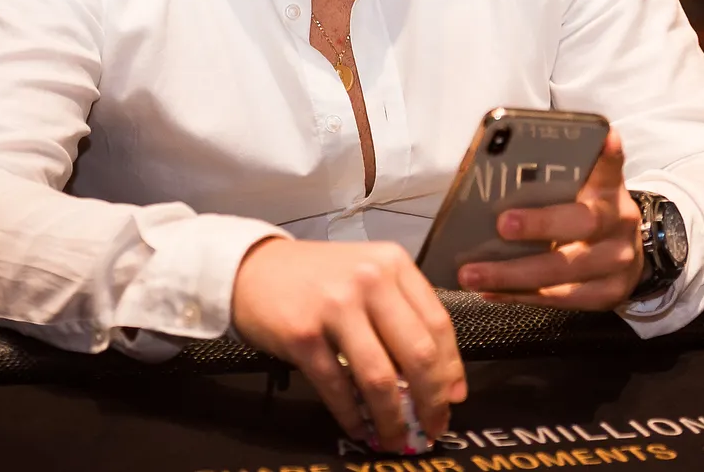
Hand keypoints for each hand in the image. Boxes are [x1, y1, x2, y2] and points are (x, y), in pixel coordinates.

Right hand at [231, 239, 466, 451]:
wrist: (251, 269)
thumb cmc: (316, 279)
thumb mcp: (367, 278)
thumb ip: (406, 317)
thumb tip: (446, 384)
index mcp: (392, 264)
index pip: (438, 325)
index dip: (450, 371)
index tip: (452, 401)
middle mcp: (369, 280)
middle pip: (417, 354)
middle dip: (429, 401)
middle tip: (431, 428)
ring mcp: (335, 306)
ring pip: (380, 378)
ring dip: (392, 419)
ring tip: (395, 438)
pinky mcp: (303, 334)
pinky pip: (338, 387)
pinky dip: (352, 416)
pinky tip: (359, 428)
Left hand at [457, 130, 644, 309]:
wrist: (628, 255)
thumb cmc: (587, 214)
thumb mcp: (583, 190)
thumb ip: (557, 179)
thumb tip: (498, 168)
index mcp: (609, 191)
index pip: (609, 167)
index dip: (607, 154)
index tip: (605, 137)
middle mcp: (618, 224)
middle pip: (583, 223)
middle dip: (540, 224)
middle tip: (502, 224)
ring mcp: (616, 263)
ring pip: (562, 272)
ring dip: (511, 274)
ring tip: (471, 274)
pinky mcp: (606, 295)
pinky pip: (558, 299)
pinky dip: (519, 295)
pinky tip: (489, 291)